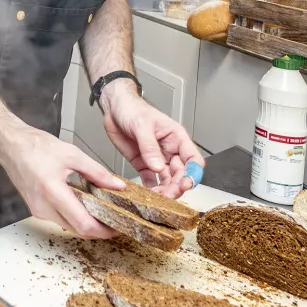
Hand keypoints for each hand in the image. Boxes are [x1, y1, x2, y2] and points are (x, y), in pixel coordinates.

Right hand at [0, 120, 127, 238]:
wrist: (10, 145)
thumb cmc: (35, 146)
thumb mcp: (72, 154)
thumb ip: (97, 172)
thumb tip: (117, 185)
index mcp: (53, 192)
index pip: (83, 224)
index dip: (104, 230)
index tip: (118, 227)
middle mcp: (43, 207)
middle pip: (77, 230)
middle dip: (98, 229)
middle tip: (115, 221)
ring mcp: (38, 210)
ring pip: (68, 226)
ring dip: (86, 223)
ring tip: (102, 212)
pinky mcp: (36, 209)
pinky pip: (59, 219)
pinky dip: (74, 216)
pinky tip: (83, 205)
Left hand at [101, 84, 203, 198]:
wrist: (114, 108)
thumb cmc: (132, 109)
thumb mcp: (141, 125)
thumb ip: (149, 147)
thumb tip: (158, 167)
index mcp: (176, 138)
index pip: (193, 159)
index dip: (193, 173)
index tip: (186, 184)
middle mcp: (170, 150)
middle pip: (181, 174)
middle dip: (176, 186)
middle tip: (168, 196)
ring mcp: (156, 159)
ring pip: (167, 180)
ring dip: (165, 190)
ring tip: (157, 198)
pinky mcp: (143, 164)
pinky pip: (150, 180)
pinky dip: (150, 189)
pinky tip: (146, 195)